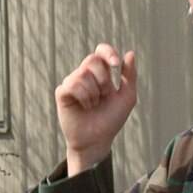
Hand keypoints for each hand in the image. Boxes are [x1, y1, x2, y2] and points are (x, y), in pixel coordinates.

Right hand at [55, 44, 137, 175]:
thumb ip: (129, 76)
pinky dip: (83, 96)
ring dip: (94, 92)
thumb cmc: (111, 120)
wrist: (97, 140)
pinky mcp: (62, 93)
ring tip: (93, 105)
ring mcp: (72, 83)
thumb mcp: (126, 98)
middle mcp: (85, 75)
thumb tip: (130, 53)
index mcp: (100, 74)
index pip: (101, 51)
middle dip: (102, 78)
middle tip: (104, 95)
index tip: (116, 63)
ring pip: (82, 74)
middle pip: (92, 60)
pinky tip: (85, 106)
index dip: (107, 52)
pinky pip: (72, 85)